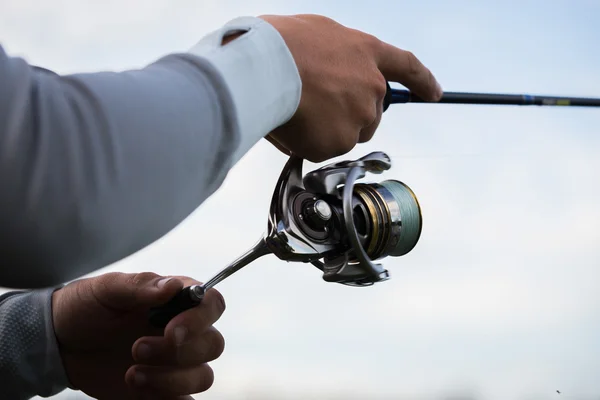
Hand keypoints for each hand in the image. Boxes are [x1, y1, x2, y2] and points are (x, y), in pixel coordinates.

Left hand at [52, 272, 225, 399]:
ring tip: (131, 373)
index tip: (171, 332)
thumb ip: (140, 286)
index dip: (200, 320)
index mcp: (176, 301)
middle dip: (178, 352)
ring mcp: (176, 362)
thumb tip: (175, 285)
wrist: (61, 345)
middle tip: (136, 348)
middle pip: (213, 344)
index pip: (212, 304)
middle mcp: (183, 331)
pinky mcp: (164, 389)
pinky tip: (136, 389)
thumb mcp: (106, 289)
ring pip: (203, 376)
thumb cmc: (85, 308)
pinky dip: (167, 397)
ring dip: (171, 379)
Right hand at [259, 14, 441, 162]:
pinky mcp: (339, 143)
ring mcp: (358, 117)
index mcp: (367, 53)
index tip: (435, 93)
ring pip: (346, 135)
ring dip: (327, 129)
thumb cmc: (283, 44)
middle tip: (318, 107)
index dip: (422, 81)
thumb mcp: (318, 33)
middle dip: (349, 116)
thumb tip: (329, 74)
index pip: (407, 67)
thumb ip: (336, 54)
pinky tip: (291, 125)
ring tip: (298, 110)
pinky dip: (307, 143)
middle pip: (370, 114)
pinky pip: (322, 149)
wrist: (268, 66)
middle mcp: (371, 87)